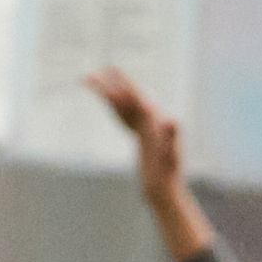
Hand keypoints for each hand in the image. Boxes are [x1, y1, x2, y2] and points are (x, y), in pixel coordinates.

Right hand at [88, 67, 208, 257]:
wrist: (166, 189)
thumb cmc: (168, 174)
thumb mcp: (169, 155)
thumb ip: (172, 136)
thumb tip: (172, 120)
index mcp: (155, 118)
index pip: (135, 96)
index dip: (120, 84)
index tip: (105, 73)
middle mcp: (151, 118)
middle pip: (127, 95)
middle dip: (110, 84)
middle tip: (90, 74)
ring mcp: (145, 125)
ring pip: (122, 104)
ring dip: (107, 92)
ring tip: (89, 80)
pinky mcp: (140, 134)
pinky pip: (124, 116)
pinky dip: (112, 106)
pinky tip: (105, 99)